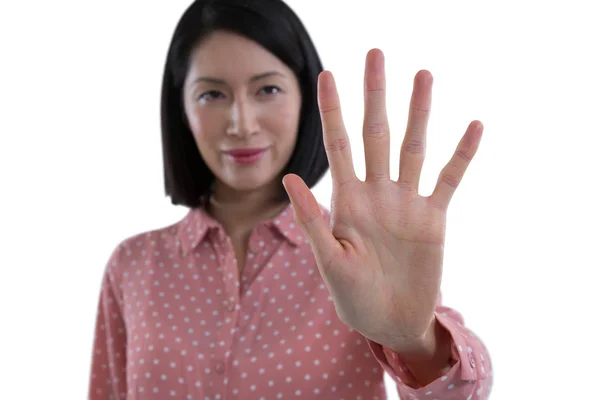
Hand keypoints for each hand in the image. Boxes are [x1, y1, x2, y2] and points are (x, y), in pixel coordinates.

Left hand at [282, 49, 482, 351]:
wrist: (388, 321)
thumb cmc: (352, 296)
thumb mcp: (329, 260)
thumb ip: (312, 219)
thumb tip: (289, 177)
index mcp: (348, 200)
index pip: (338, 145)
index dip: (332, 110)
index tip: (327, 75)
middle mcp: (377, 193)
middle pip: (376, 133)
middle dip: (375, 95)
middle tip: (376, 54)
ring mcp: (406, 203)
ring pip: (414, 147)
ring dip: (419, 112)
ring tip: (423, 74)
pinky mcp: (434, 218)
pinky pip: (449, 179)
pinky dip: (461, 154)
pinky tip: (473, 125)